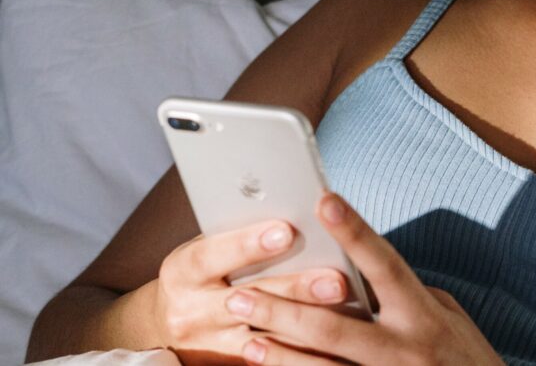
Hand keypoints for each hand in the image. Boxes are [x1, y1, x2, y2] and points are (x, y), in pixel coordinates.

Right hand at [152, 218, 352, 363]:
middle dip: (295, 289)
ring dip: (306, 323)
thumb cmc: (201, 269)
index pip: (213, 255)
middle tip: (336, 279)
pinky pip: (266, 361)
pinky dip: (300, 349)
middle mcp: (190, 312)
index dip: (249, 244)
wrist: (165, 323)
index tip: (287, 231)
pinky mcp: (224, 365)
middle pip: (247, 301)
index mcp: (182, 271)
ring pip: (263, 338)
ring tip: (344, 309)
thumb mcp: (206, 246)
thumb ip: (238, 235)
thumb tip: (292, 211)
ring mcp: (207, 345)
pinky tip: (333, 341)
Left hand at [221, 191, 504, 365]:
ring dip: (278, 354)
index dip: (354, 231)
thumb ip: (404, 294)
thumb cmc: (466, 356)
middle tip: (239, 295)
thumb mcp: (446, 315)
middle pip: (333, 325)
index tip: (324, 200)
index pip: (383, 262)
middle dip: (282, 309)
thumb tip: (363, 274)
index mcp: (421, 312)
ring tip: (241, 338)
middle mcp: (403, 347)